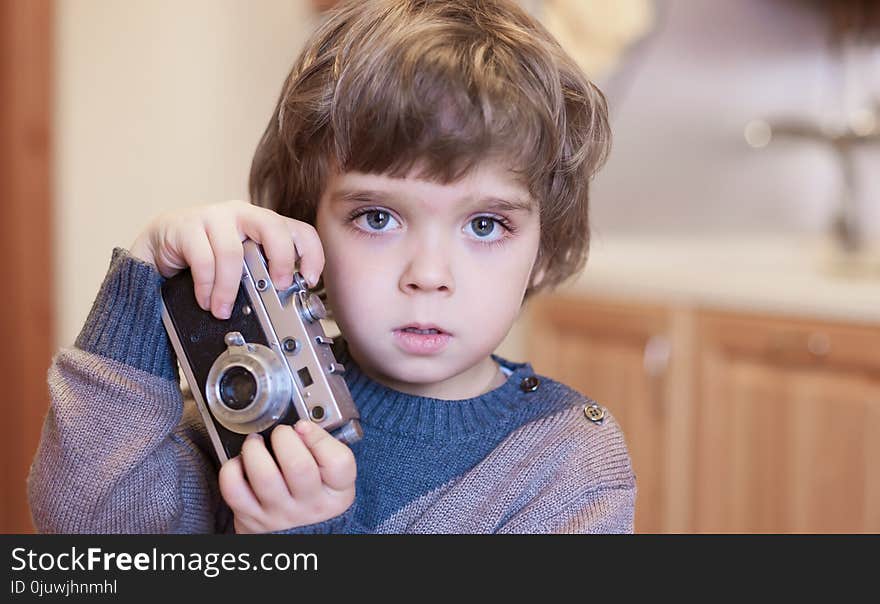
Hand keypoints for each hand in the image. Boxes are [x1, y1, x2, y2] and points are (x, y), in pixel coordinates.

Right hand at [129, 200, 323, 318]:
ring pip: (233, 251)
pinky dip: (206, 286)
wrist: (157, 250)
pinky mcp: (185, 226)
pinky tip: (204, 300)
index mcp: (261, 224)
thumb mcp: (241, 268)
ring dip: (230, 288)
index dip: (311, 253)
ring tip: (223, 310)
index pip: (298, 229)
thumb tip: (287, 306)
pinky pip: (203, 258)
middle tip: (277, 287)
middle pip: (273, 226)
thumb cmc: (203, 259)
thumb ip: (262, 277)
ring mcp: (213, 217)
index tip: (310, 280)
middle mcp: (241, 215)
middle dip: (281, 259)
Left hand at [218, 420, 356, 532]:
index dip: (318, 436)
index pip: (338, 461)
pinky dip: (232, 469)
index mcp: (336, 493)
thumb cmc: (315, 501)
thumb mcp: (334, 481)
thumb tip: (302, 426)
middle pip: (298, 465)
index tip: (304, 427)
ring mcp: (279, 513)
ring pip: (263, 474)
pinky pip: (234, 490)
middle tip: (281, 433)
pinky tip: (242, 464)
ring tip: (256, 443)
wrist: (300, 540)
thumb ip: (324, 451)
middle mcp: (309, 505)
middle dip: (284, 437)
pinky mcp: (251, 518)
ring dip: (255, 448)